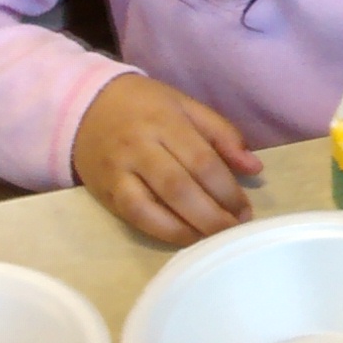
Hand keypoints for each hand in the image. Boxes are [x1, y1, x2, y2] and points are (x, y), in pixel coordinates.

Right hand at [71, 74, 263, 244]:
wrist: (87, 105)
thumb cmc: (146, 106)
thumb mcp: (187, 106)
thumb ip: (222, 134)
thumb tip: (255, 168)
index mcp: (165, 121)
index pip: (202, 160)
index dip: (227, 189)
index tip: (245, 209)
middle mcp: (140, 146)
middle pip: (179, 187)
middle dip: (212, 214)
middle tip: (234, 228)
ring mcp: (119, 171)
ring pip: (153, 206)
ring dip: (188, 228)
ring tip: (213, 237)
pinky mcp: (105, 191)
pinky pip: (134, 216)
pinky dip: (161, 231)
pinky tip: (185, 237)